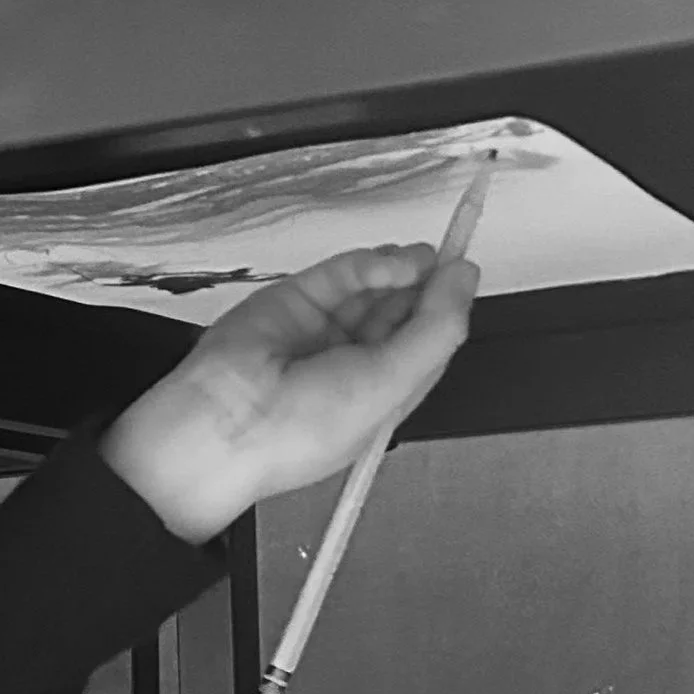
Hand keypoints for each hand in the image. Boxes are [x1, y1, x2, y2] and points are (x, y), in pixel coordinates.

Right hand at [99, 246, 477, 542]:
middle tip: (449, 262)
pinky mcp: (294, 300)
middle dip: (428, 286)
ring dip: (403, 269)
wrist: (227, 422)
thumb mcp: (392, 386)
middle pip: (402, 310)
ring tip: (422, 260)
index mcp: (379, 396)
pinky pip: (340, 275)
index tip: (466, 274)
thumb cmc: (299, 433)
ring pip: (372, 287)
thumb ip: (435, 330)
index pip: (424, 344)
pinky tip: (390, 265)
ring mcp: (322, 329)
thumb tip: (464, 281)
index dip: (447, 309)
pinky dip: (369, 264)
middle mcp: (351, 362)